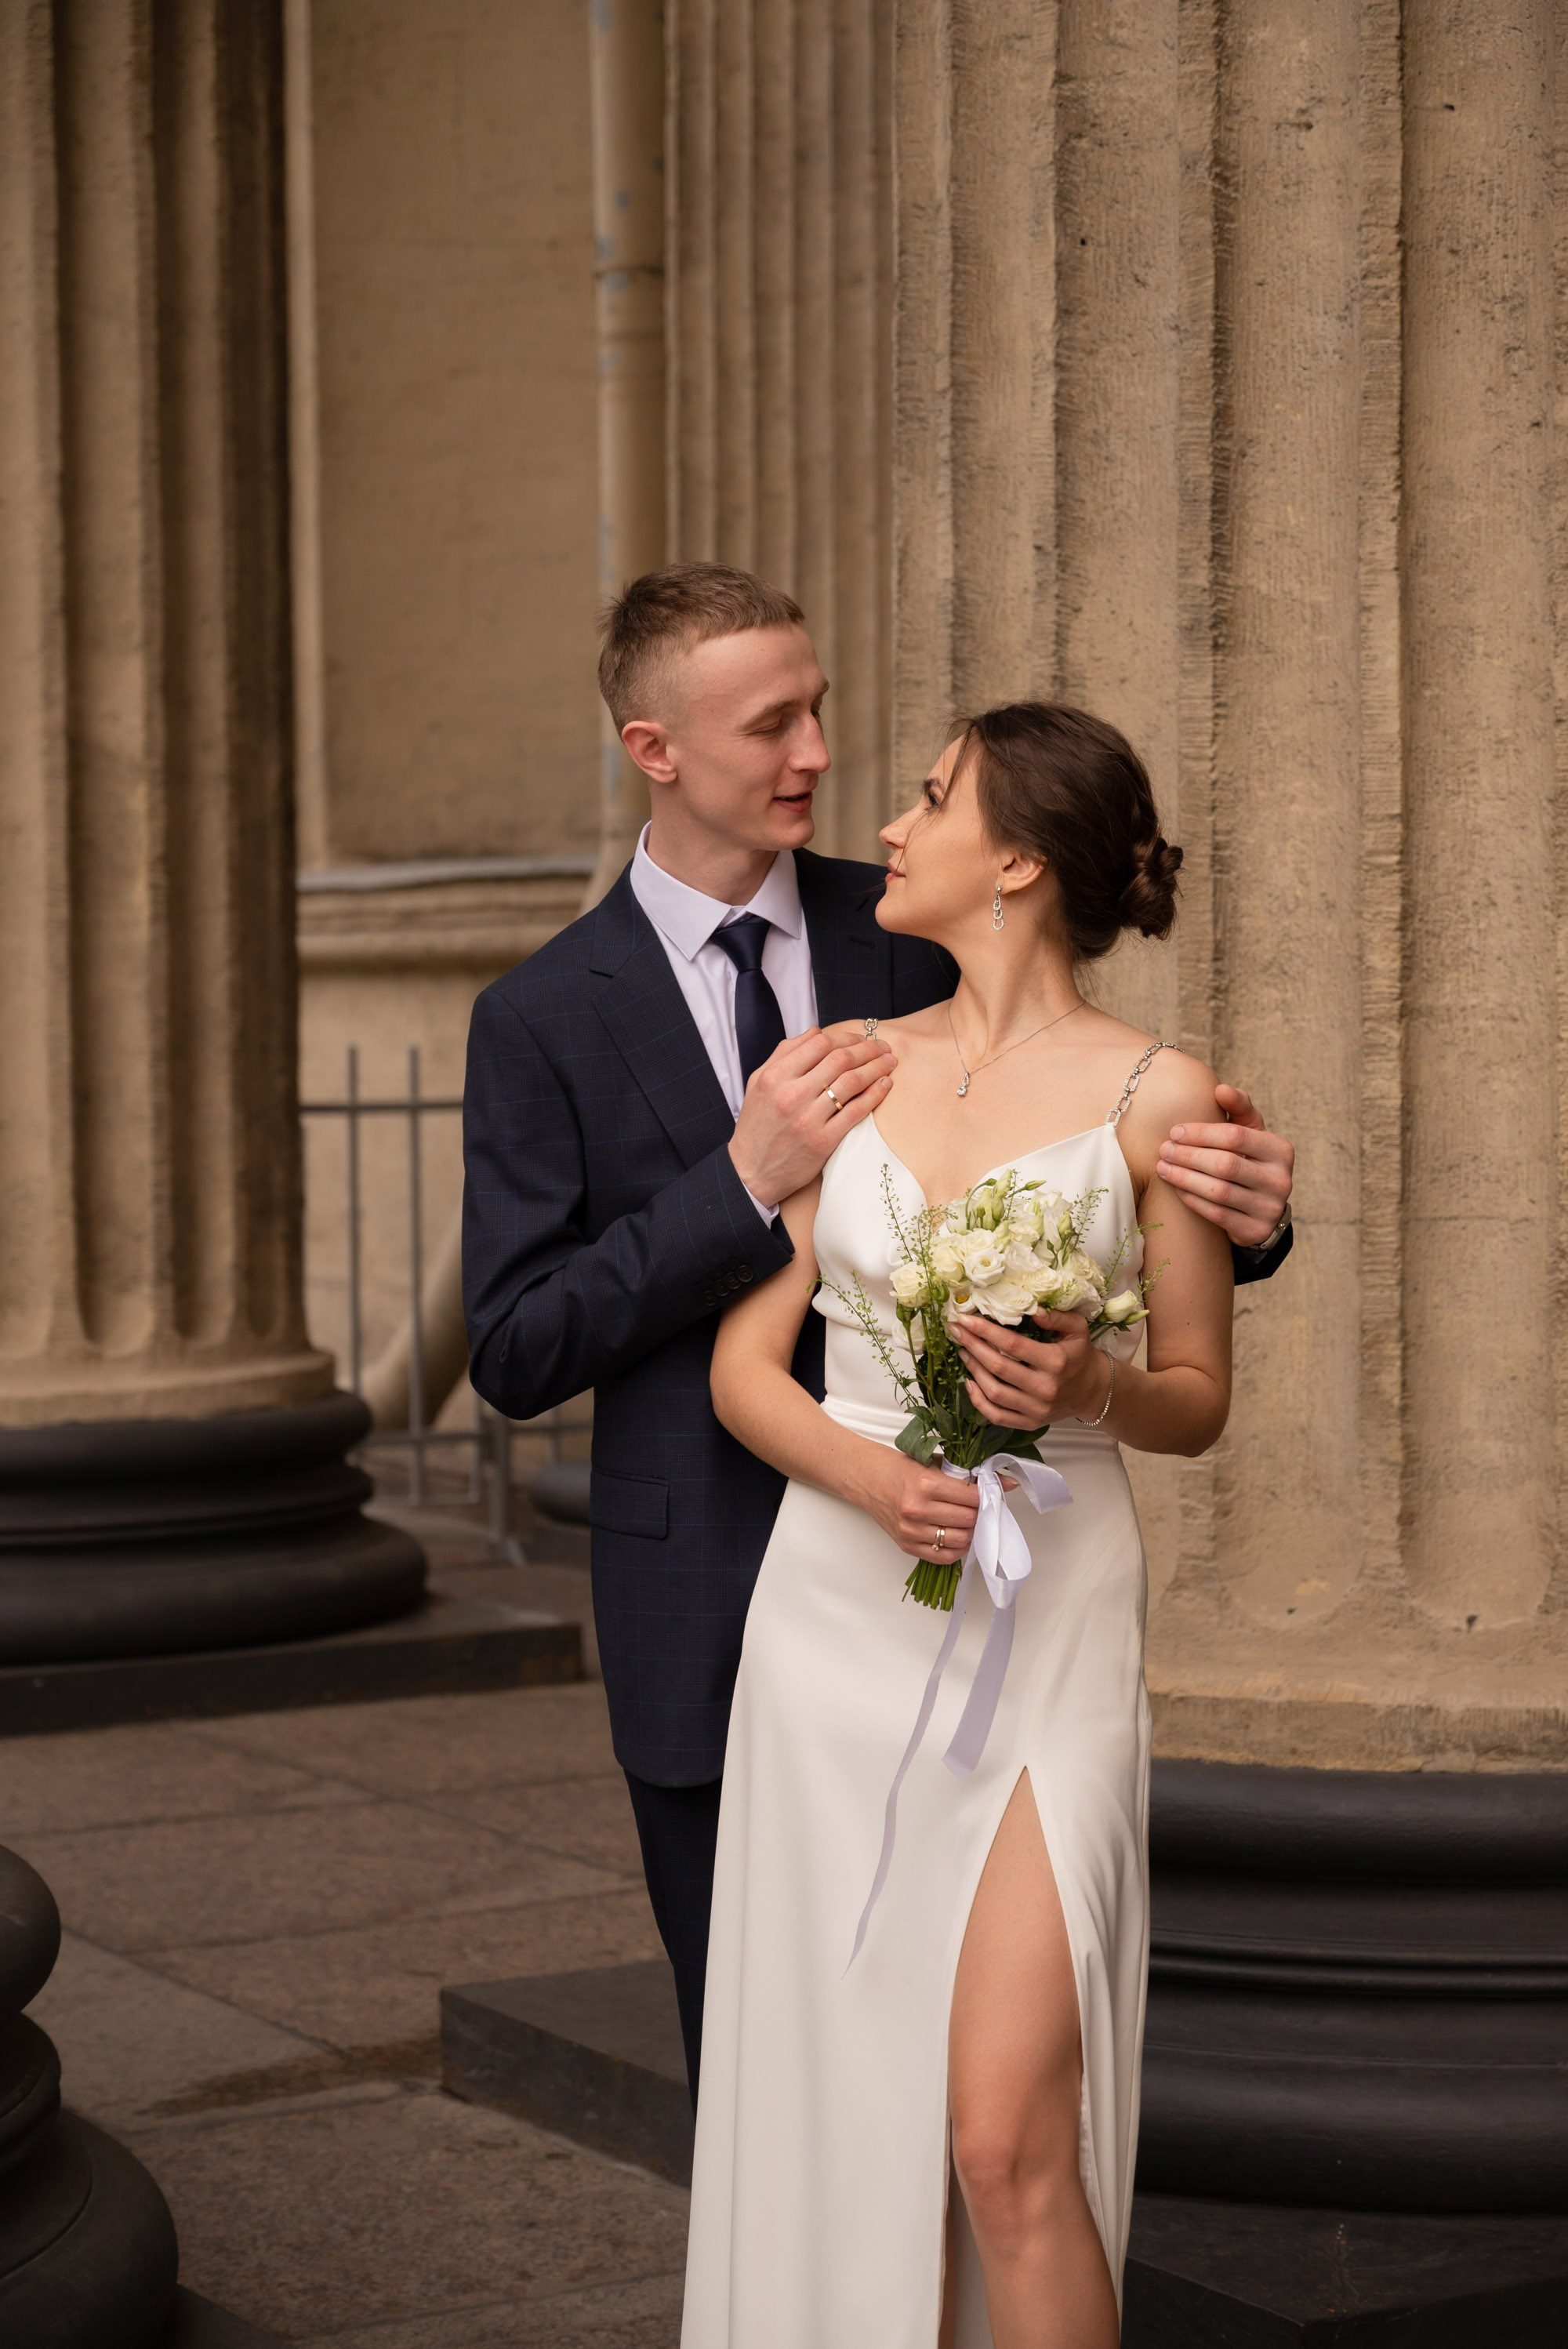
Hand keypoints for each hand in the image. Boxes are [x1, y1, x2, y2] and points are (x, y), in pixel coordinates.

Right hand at [729, 1027, 894, 1207]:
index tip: (860, 1037)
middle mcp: (790, 1095)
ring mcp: (807, 1119)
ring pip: (852, 1082)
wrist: (751, 1171)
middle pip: (840, 1059)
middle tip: (883, 1046)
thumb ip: (784, 1054)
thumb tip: (816, 1032)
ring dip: (877, 1067)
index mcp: (774, 1077)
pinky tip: (885, 1085)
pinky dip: (875, 1094)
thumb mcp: (759, 1083)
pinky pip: (856, 1111)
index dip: (846, 1036)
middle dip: (867, 1048)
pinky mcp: (822, 1141)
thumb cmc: (757, 1125)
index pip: (819, 1044)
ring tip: (890, 1062)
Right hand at [850, 1446, 981, 1563]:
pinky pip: (944, 1557)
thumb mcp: (934, 1463)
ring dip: (970, 1531)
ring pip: (960, 1540)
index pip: (971, 1497)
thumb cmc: (901, 1469)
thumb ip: (968, 1473)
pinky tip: (957, 1534)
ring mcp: (911, 1531)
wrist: (868, 1480)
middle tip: (977, 1504)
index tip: (989, 1491)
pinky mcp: (907, 1546)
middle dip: (978, 1512)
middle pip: (968, 1520)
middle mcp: (918, 1510)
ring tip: (967, 1519)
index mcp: (925, 1484)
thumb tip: (1007, 1482)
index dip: (986, 1494)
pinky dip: (957, 1548)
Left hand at [950, 1309, 1108, 1430]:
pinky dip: (978, 1401)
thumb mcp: (1078, 1329)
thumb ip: (1057, 1317)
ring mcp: (1036, 1409)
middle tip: (956, 1331)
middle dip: (972, 1346)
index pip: (1012, 1345)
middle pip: (998, 1367)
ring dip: (973, 1370)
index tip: (965, 1319)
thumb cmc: (1080, 1355)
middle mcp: (1045, 1388)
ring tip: (963, 1351)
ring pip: (994, 1392)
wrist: (1093, 1390)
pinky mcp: (1030, 1423)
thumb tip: (1032, 1309)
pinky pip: (997, 1416)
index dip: (985, 1331)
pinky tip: (969, 1382)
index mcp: (1055, 1362)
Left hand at [1155, 1082, 1293, 1246]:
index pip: (1235, 1136)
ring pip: (1219, 1191)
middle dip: (1189, 1156)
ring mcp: (1269, 1208)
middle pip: (1225, 1164)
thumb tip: (1220, 1089)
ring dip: (1185, 1178)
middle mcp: (1280, 1180)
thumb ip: (1238, 1107)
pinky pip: (1216, 1214)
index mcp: (1280, 1150)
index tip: (1175, 1131)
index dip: (1201, 1133)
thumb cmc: (1249, 1159)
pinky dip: (1193, 1199)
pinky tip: (1176, 1188)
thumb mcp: (1250, 1132)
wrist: (1261, 1206)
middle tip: (1163, 1150)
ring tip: (1163, 1168)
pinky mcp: (1255, 1231)